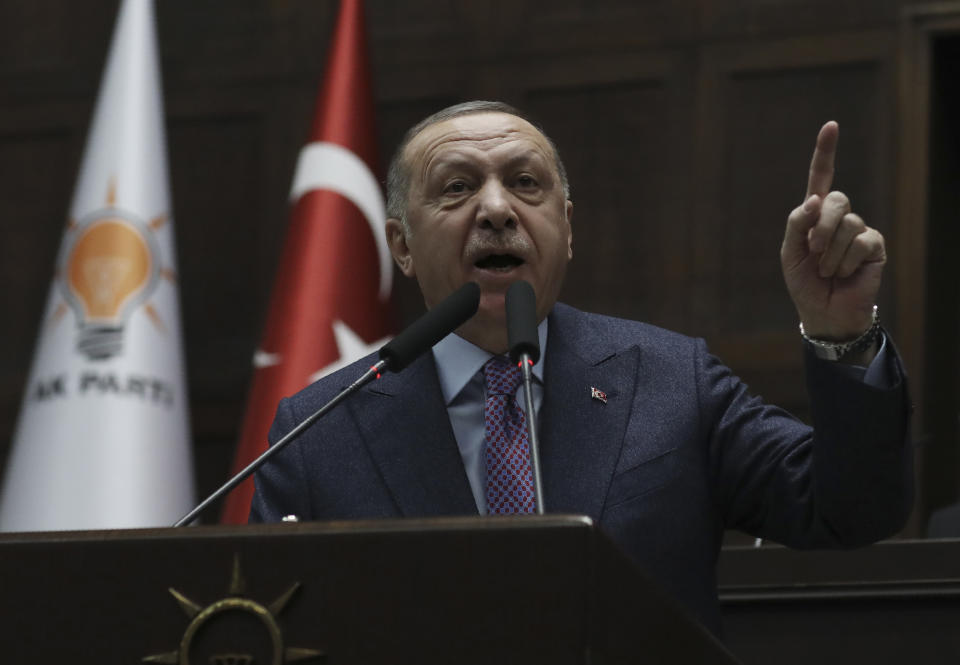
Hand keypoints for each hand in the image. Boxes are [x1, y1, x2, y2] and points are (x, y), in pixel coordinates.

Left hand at [781, 121, 884, 341]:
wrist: (823, 311)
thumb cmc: (804, 281)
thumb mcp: (789, 252)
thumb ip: (797, 223)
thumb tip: (815, 199)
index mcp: (815, 215)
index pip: (820, 178)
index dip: (825, 152)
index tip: (831, 126)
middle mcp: (839, 218)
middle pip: (836, 200)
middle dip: (821, 228)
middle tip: (813, 253)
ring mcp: (859, 230)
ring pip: (847, 224)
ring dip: (830, 253)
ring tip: (827, 271)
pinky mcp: (874, 246)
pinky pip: (861, 242)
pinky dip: (845, 261)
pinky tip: (843, 273)